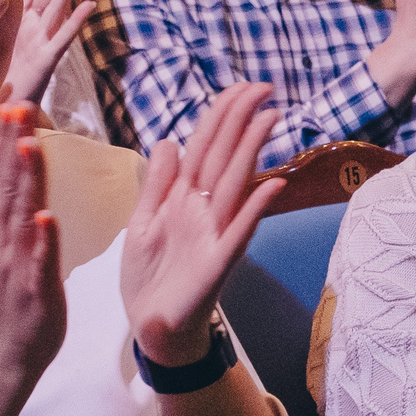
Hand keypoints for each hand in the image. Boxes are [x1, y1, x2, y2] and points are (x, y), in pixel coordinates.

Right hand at [0, 118, 67, 381]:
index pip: (3, 175)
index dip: (8, 141)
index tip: (14, 103)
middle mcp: (2, 241)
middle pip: (8, 186)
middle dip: (14, 147)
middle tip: (18, 107)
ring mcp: (16, 265)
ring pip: (21, 216)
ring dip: (25, 183)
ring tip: (31, 147)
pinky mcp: (33, 291)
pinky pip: (39, 263)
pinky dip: (42, 241)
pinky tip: (46, 218)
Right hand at [5, 0, 93, 106]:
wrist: (1, 110)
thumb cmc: (9, 75)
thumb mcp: (18, 43)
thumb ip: (28, 22)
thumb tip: (41, 0)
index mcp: (19, 21)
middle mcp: (26, 27)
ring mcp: (35, 41)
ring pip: (54, 6)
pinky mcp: (45, 60)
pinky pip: (63, 37)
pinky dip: (76, 20)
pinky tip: (88, 3)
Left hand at [119, 82, 285, 364]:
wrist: (150, 327)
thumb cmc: (148, 277)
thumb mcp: (142, 222)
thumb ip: (158, 184)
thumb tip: (170, 140)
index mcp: (182, 197)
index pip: (205, 146)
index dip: (221, 116)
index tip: (242, 88)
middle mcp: (203, 209)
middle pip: (225, 156)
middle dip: (241, 120)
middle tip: (265, 88)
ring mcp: (214, 233)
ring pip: (235, 184)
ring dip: (252, 151)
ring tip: (269, 118)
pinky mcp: (218, 263)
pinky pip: (240, 232)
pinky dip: (255, 209)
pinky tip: (273, 186)